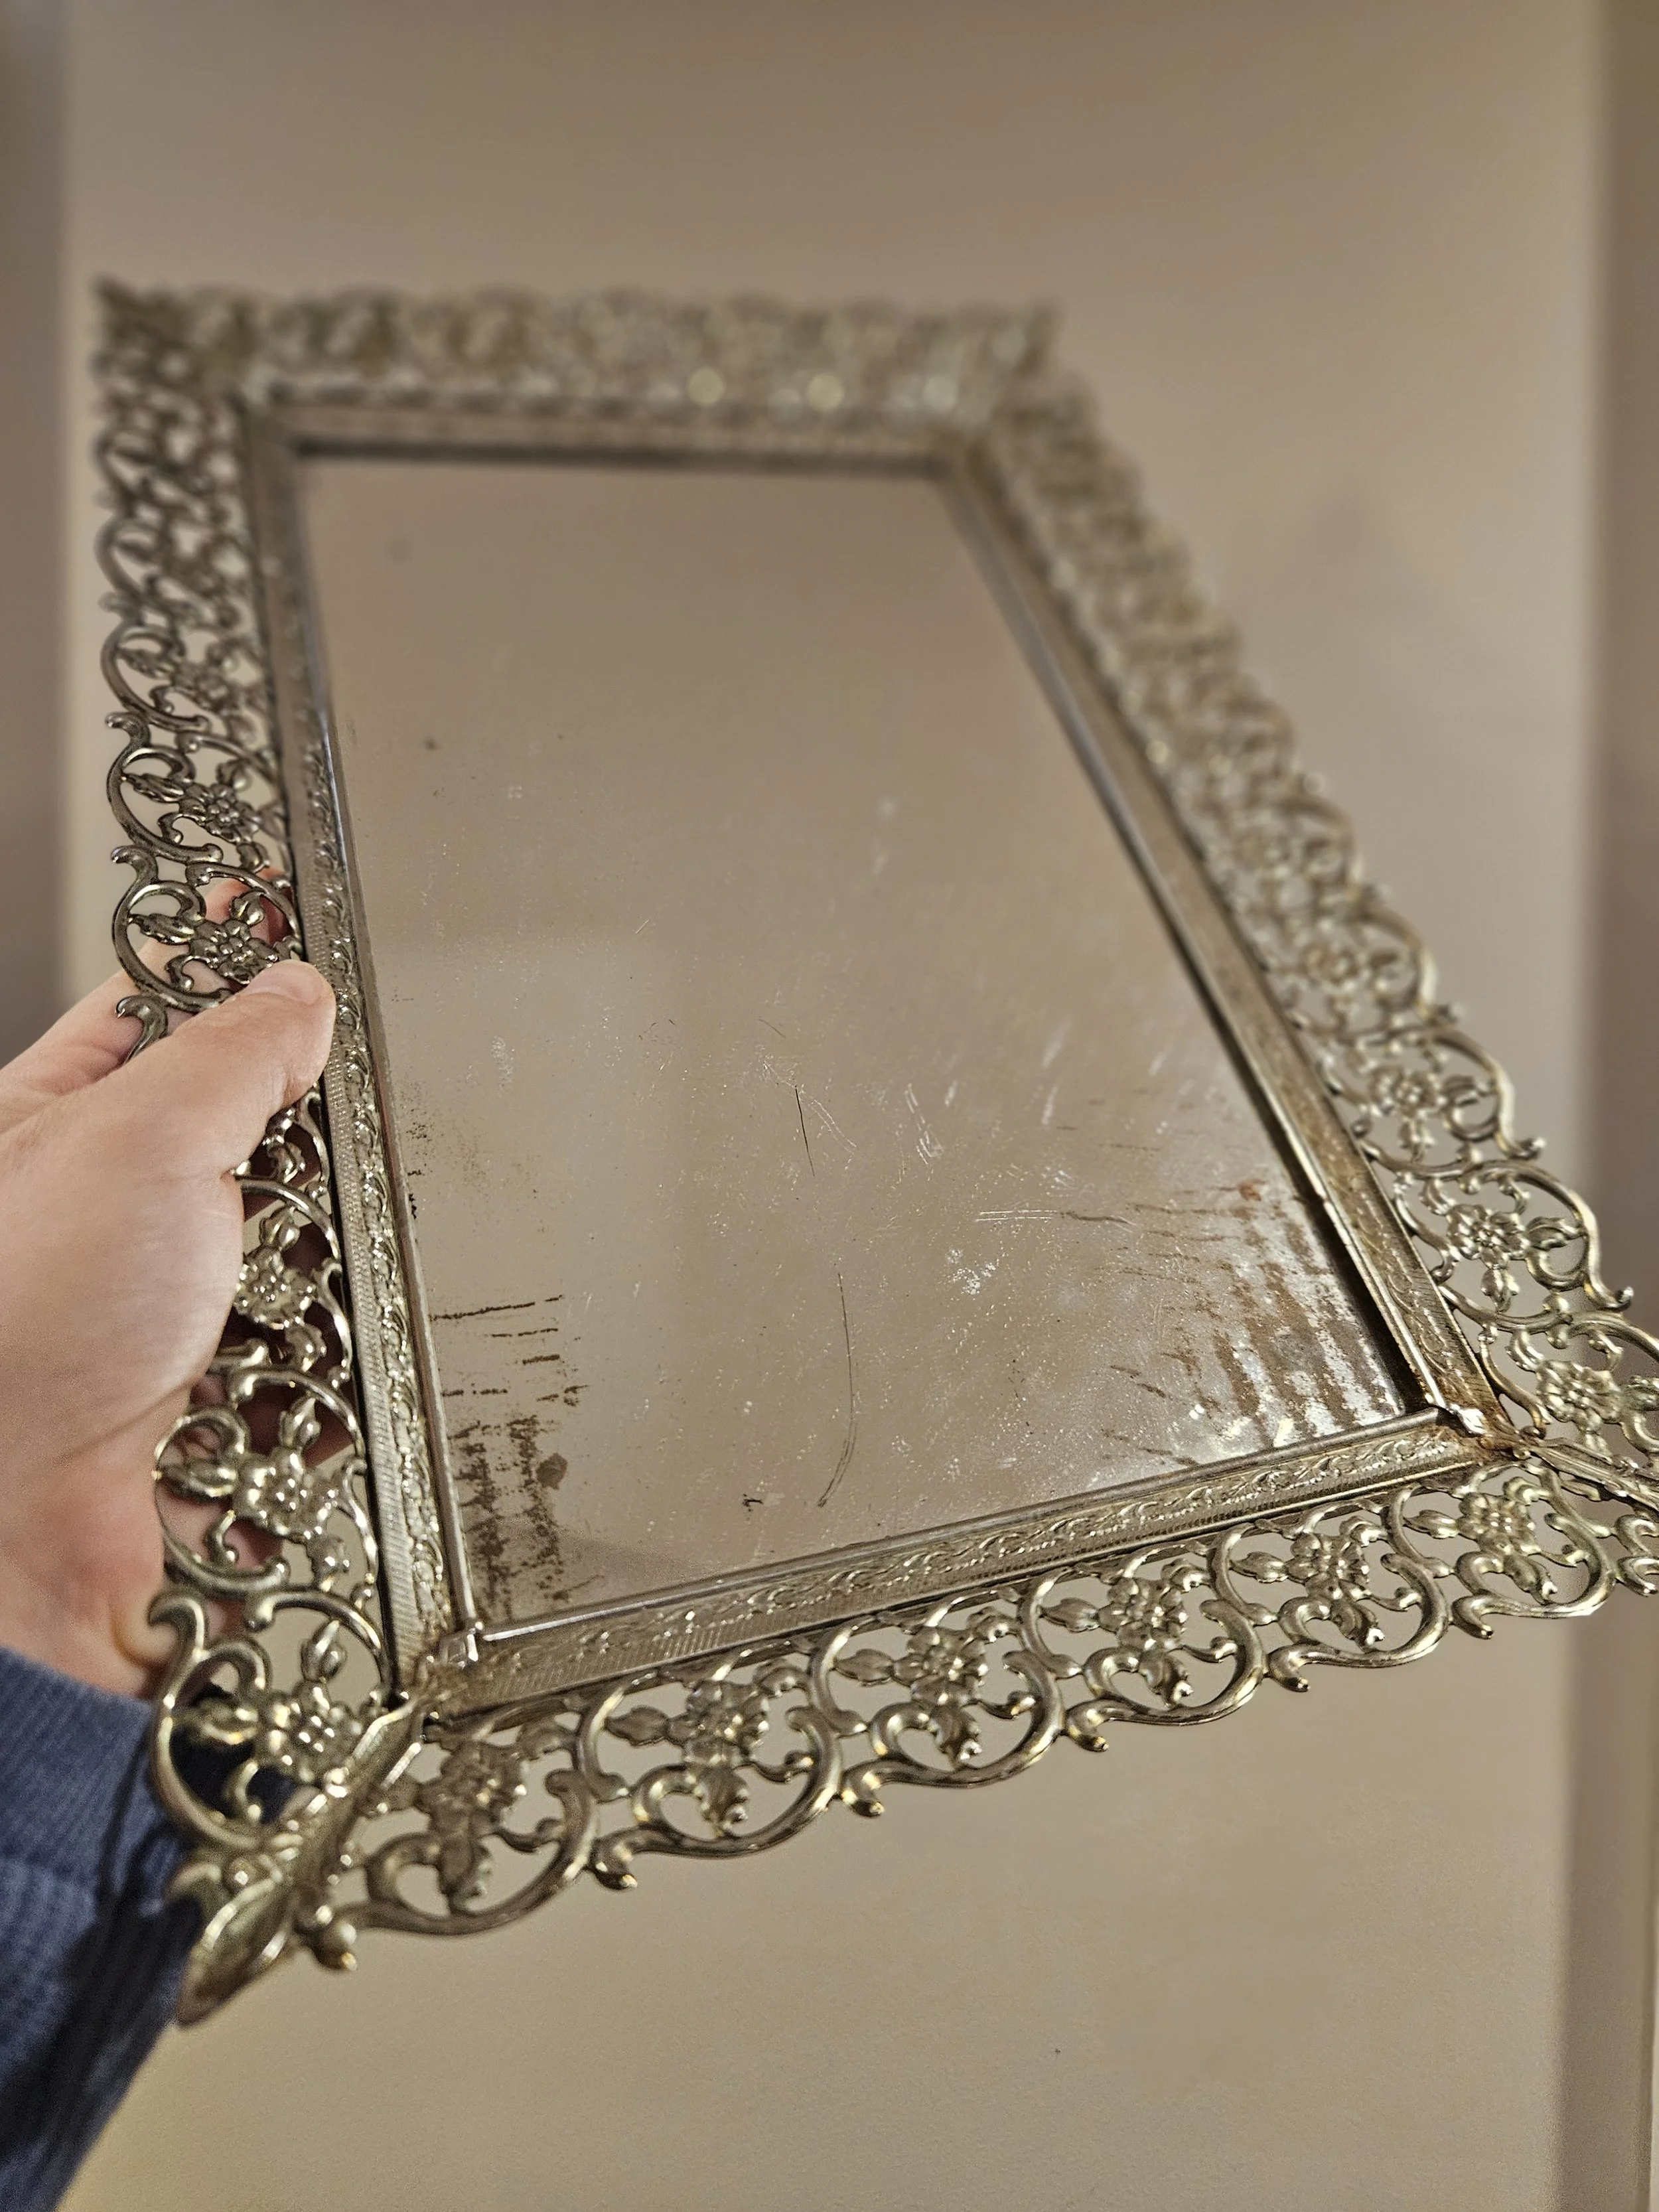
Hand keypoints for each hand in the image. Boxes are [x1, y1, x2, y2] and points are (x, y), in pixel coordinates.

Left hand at [0, 963, 334, 1696]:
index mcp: (54, 1128)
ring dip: (328, 1262)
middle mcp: (110, 1220)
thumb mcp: (132, 1136)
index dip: (223, 954)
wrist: (16, 1540)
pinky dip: (342, 1367)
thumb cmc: (20, 1329)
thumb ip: (230, 1052)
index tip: (287, 902)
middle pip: (250, 1129)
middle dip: (304, 1132)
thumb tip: (296, 993)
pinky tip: (330, 1365)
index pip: (155, 1007)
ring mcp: (172, 1315)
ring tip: (316, 1279)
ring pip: (303, 1246)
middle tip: (340, 1121)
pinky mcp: (232, 1405)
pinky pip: (328, 1364)